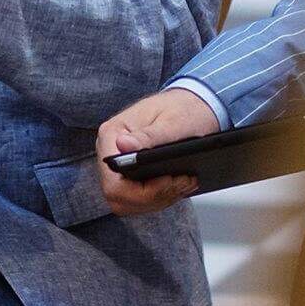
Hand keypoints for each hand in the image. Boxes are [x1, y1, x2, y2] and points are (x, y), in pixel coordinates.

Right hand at [96, 88, 219, 215]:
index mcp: (112, 135)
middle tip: (182, 182)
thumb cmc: (183, 108)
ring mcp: (119, 164)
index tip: (169, 179)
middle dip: (152, 198)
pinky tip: (179, 184)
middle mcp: (110, 151)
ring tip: (185, 182)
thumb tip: (123, 146)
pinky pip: (138, 200)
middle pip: (118, 197)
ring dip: (159, 200)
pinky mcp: (131, 172)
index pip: (113, 182)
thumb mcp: (172, 121)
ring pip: (128, 202)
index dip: (141, 192)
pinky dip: (161, 198)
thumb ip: (148, 136)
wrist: (193, 102)